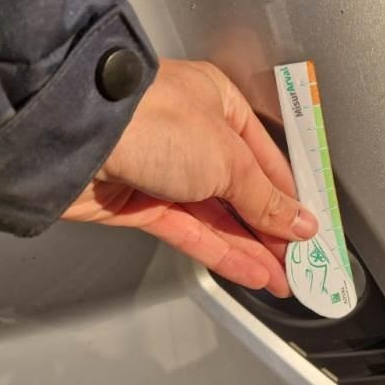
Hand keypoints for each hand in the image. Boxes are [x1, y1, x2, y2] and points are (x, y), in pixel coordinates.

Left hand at [62, 58, 317, 296]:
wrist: (75, 137)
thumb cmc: (152, 120)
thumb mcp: (229, 158)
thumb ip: (265, 198)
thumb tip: (299, 223)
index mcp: (220, 106)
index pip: (266, 159)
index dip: (288, 196)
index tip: (309, 228)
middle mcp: (193, 135)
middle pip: (242, 191)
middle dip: (271, 229)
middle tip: (299, 261)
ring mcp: (166, 171)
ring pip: (219, 218)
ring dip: (251, 249)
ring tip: (281, 278)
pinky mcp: (141, 204)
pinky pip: (193, 233)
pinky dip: (223, 254)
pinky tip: (251, 273)